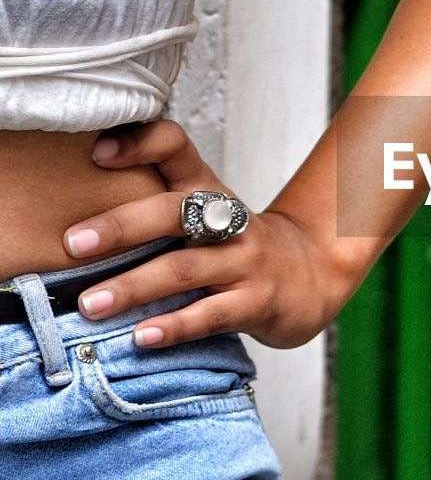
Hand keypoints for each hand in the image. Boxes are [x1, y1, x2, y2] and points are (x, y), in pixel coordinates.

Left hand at [63, 120, 355, 349]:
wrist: (312, 274)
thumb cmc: (236, 244)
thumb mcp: (204, 211)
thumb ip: (153, 203)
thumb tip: (69, 209)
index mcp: (207, 188)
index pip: (176, 147)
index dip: (141, 143)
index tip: (98, 153)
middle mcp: (227, 219)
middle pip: (174, 212)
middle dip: (122, 226)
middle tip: (74, 243)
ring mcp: (245, 260)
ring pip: (185, 269)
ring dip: (134, 286)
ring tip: (91, 304)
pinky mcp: (257, 303)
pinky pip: (211, 315)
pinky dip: (174, 326)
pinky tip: (142, 336)